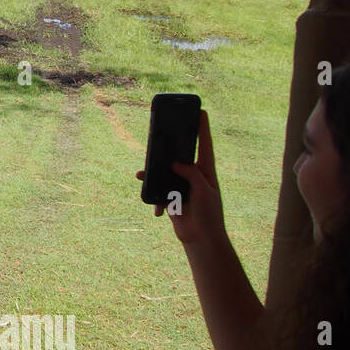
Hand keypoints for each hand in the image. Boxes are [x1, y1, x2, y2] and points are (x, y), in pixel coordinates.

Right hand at [136, 110, 226, 246]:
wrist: (201, 238)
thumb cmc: (209, 214)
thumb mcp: (204, 191)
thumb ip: (191, 174)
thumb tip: (174, 163)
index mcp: (206, 171)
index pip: (205, 145)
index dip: (203, 128)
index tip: (201, 111)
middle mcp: (193, 175)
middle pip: (180, 154)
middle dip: (170, 145)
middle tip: (160, 132)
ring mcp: (180, 185)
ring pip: (163, 172)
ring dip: (152, 173)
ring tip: (141, 173)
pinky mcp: (170, 196)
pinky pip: (156, 189)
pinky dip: (152, 195)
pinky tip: (154, 204)